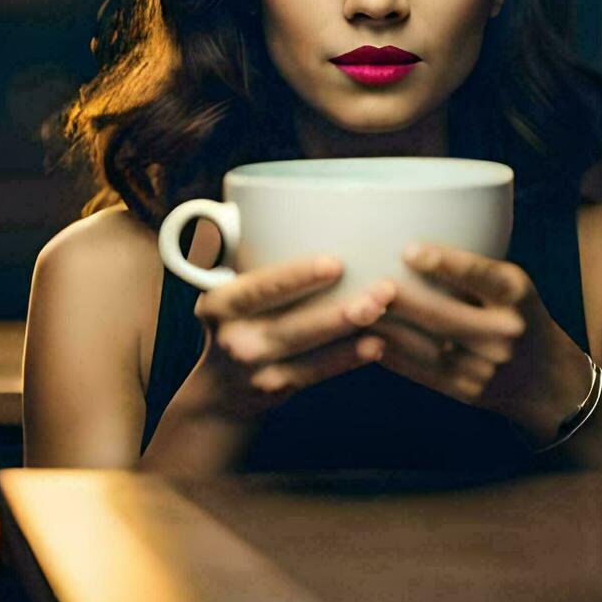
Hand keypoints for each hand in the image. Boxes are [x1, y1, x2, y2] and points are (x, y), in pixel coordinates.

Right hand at [190, 255, 394, 421]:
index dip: (296, 277)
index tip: (336, 264)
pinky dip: (346, 359)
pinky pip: (316, 372)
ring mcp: (255, 369)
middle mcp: (234, 338)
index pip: (259, 288)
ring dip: (349, 330)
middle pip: (290, 324)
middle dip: (339, 309)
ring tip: (382, 311)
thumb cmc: (235, 323)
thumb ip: (243, 260)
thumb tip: (270, 208)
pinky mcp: (276, 389)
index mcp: (219, 304)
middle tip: (383, 290)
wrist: (219, 392)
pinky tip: (377, 345)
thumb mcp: (225, 292)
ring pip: (308, 348)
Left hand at [361, 242, 581, 423]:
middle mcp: (505, 332)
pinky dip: (392, 355)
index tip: (407, 250)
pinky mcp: (467, 392)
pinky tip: (367, 339)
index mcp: (517, 295)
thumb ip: (472, 271)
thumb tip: (405, 250)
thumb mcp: (512, 285)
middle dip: (402, 301)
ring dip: (388, 328)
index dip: (444, 263)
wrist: (548, 380)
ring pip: (426, 346)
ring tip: (357, 309)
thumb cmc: (518, 315)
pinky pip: (422, 372)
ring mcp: (486, 367)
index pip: (480, 275)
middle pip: (445, 315)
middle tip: (369, 284)